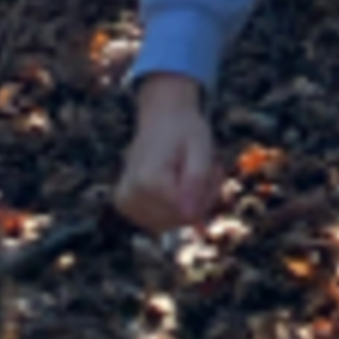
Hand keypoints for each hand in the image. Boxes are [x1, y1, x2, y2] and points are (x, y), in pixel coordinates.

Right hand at [114, 73, 222, 235]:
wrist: (162, 116)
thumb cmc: (184, 130)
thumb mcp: (201, 149)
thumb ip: (197, 181)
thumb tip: (191, 217)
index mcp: (148, 181)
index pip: (188, 213)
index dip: (206, 195)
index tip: (213, 170)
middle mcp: (131, 196)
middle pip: (179, 220)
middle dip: (199, 199)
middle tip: (206, 170)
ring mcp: (125, 203)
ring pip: (171, 222)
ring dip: (188, 202)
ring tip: (191, 174)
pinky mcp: (125, 205)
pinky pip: (159, 219)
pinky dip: (173, 206)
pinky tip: (176, 184)